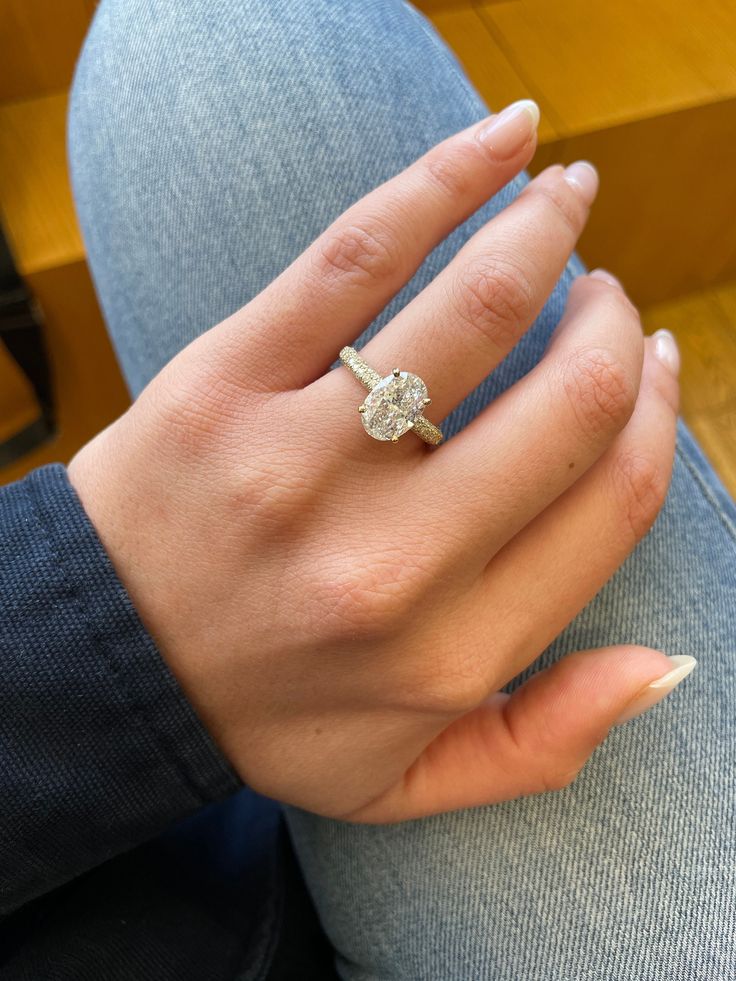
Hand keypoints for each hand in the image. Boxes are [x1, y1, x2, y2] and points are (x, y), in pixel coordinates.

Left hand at [68, 102, 683, 822]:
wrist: (104, 661)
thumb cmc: (263, 712)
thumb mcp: (402, 780)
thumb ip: (542, 741)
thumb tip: (666, 665)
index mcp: (451, 649)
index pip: (612, 502)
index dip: (655, 418)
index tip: (652, 369)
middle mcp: (392, 559)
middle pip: (572, 401)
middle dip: (615, 327)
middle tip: (606, 297)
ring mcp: (303, 460)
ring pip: (480, 307)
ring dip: (552, 230)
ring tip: (570, 200)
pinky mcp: (227, 380)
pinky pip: (359, 254)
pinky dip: (449, 179)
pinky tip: (507, 143)